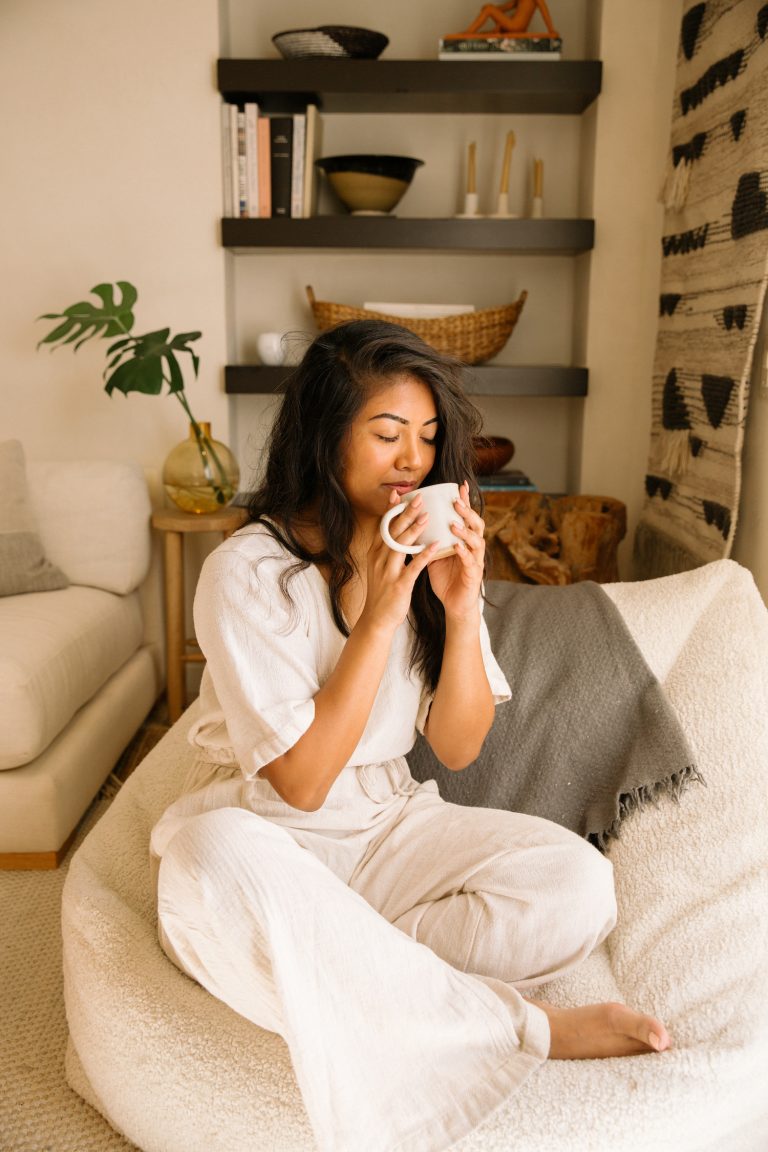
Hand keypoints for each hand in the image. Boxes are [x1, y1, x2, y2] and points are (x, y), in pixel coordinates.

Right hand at [360, 491, 438, 632]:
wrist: (377, 619)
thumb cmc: (382, 590)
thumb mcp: (380, 566)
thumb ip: (387, 548)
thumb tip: (395, 530)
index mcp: (375, 553)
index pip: (382, 526)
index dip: (390, 510)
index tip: (398, 494)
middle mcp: (379, 559)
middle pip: (392, 531)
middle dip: (405, 513)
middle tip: (419, 498)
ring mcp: (388, 571)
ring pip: (401, 545)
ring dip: (415, 529)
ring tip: (428, 516)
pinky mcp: (400, 584)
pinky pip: (414, 566)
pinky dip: (425, 554)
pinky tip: (436, 545)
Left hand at [426, 481, 485, 620]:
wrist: (454, 604)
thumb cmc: (446, 577)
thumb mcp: (435, 553)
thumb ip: (428, 538)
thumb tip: (411, 521)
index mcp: (464, 540)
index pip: (465, 516)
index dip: (464, 501)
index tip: (459, 485)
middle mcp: (473, 547)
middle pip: (475, 524)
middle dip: (467, 511)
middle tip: (456, 501)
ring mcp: (476, 560)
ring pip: (476, 541)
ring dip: (465, 531)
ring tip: (455, 523)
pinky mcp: (474, 575)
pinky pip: (471, 561)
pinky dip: (464, 553)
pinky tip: (457, 546)